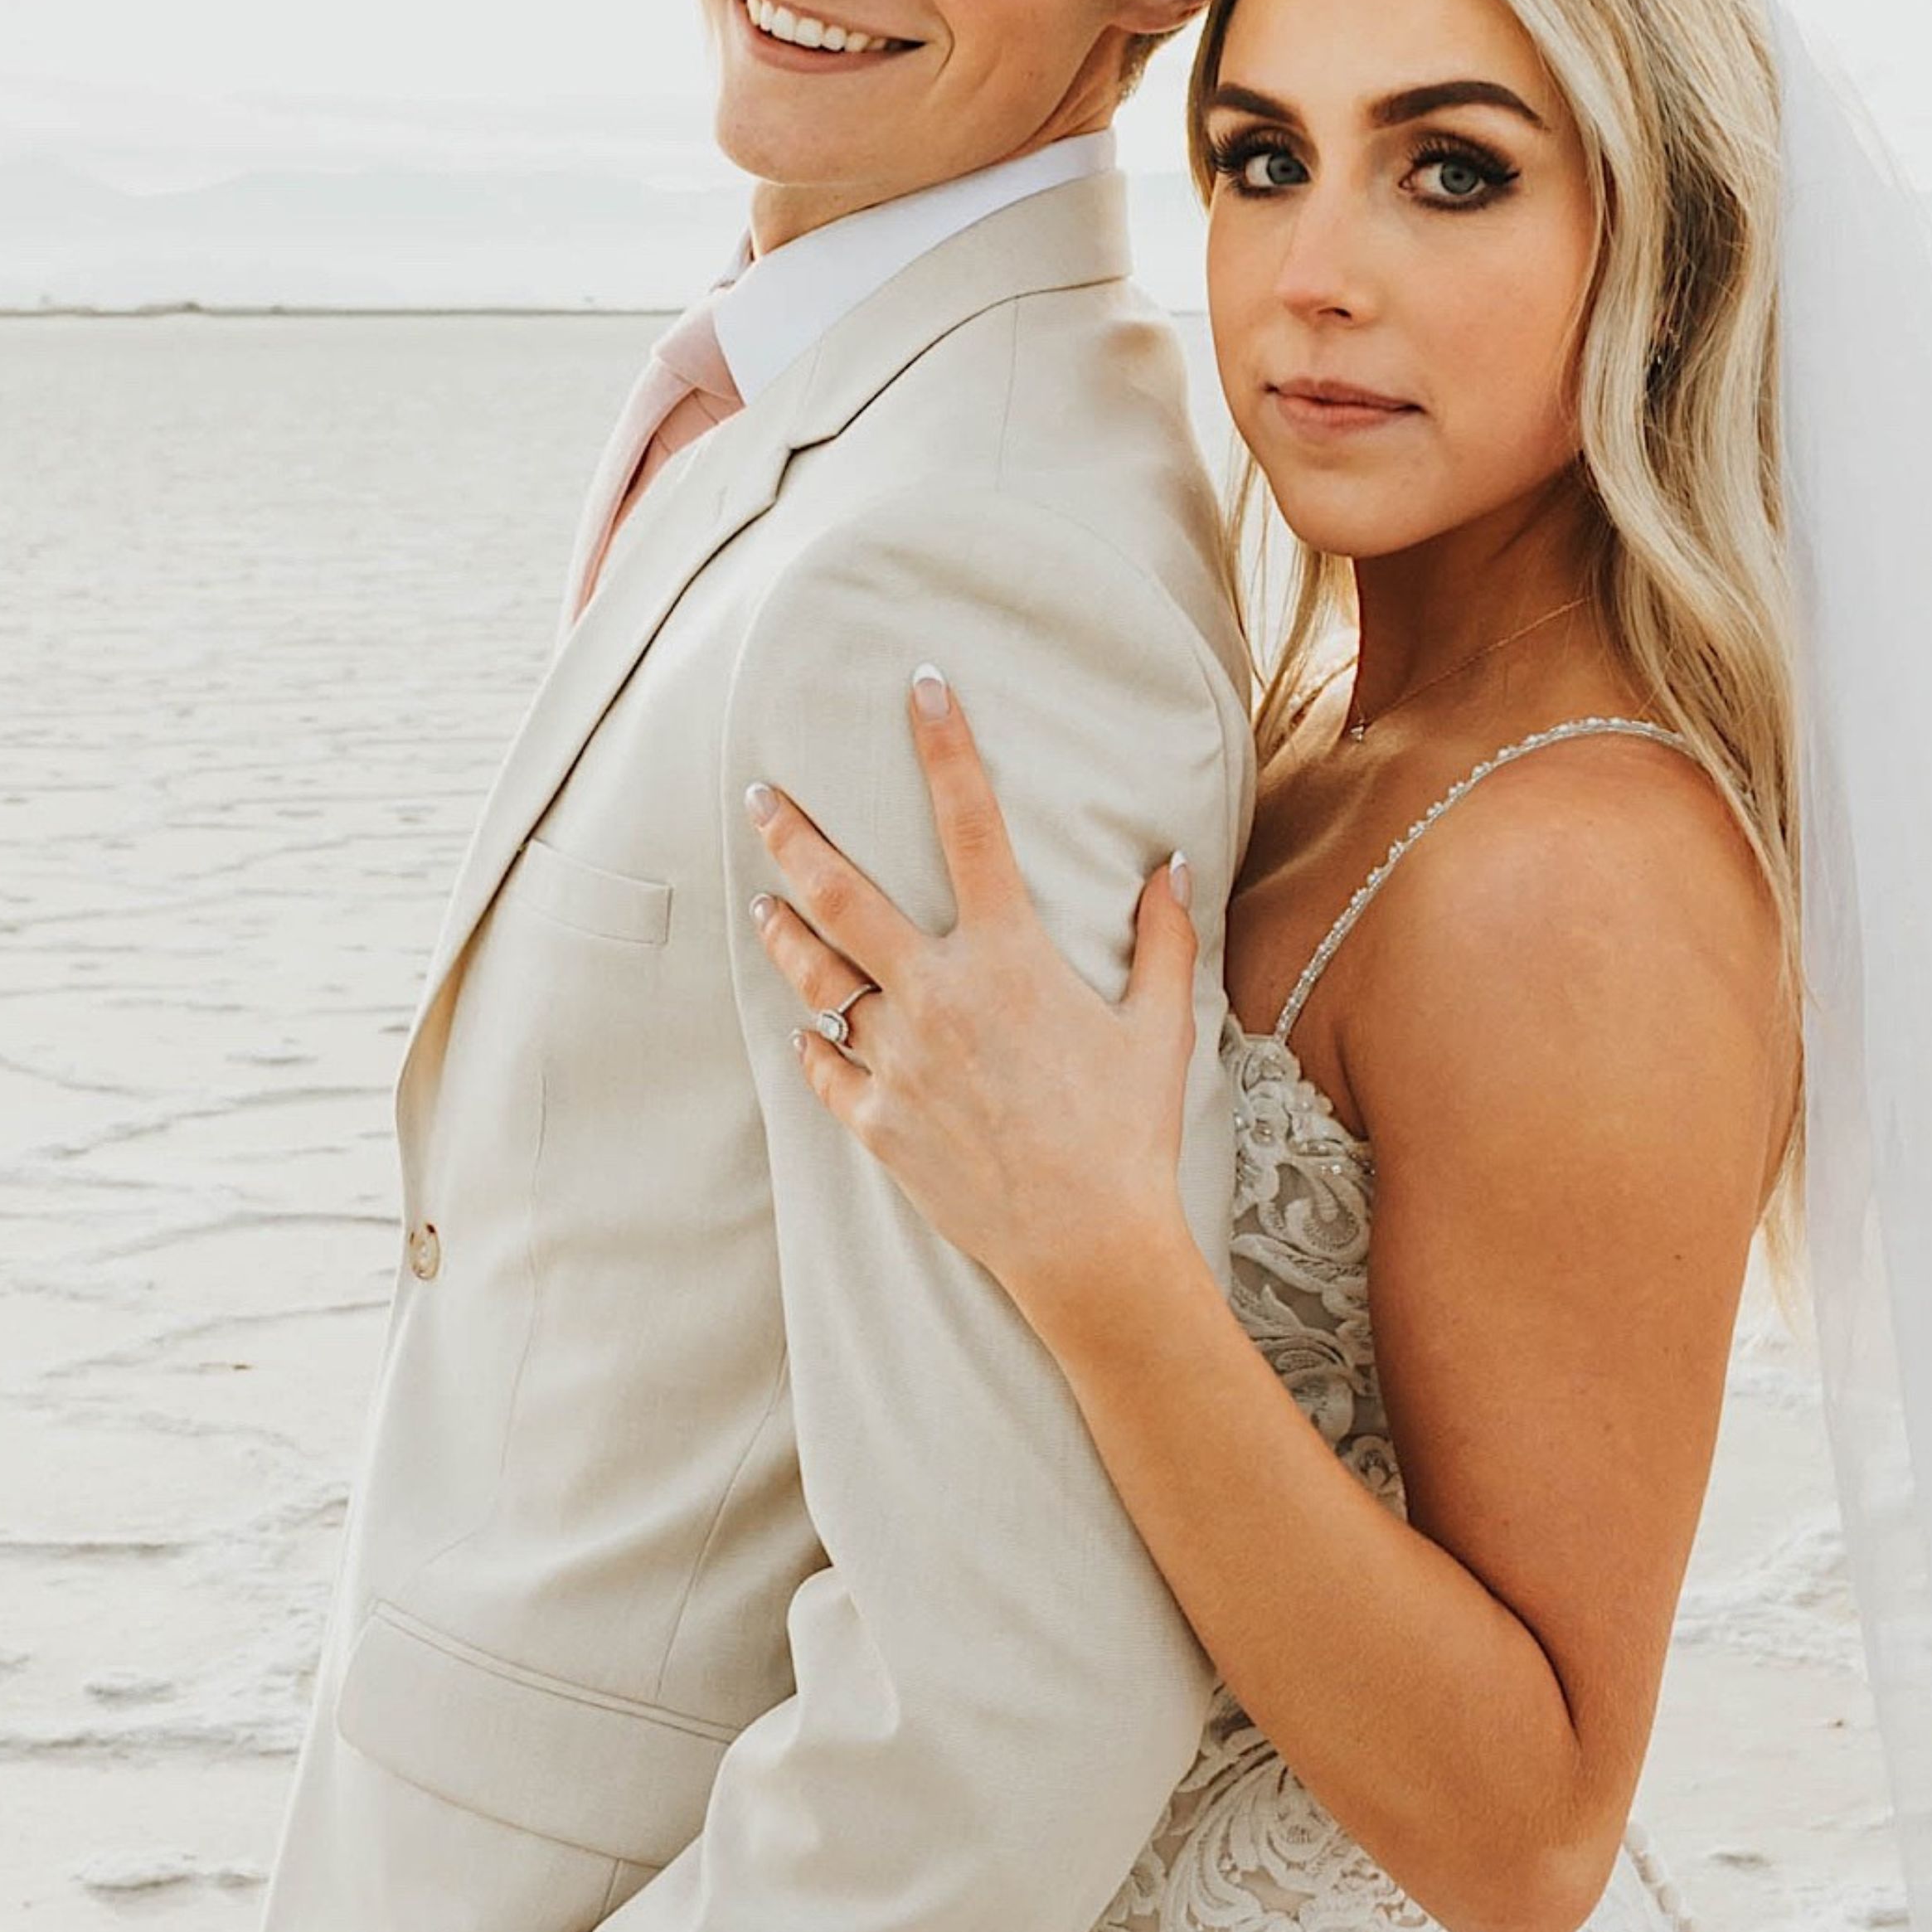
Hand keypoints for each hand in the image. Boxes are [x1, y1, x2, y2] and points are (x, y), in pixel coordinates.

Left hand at [752, 672, 1200, 1323]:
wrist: (1086, 1245)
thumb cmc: (1130, 1132)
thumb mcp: (1164, 1028)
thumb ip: (1164, 939)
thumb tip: (1169, 865)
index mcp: (1011, 959)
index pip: (971, 824)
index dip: (945, 746)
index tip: (921, 686)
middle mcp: (938, 995)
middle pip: (840, 893)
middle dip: (794, 834)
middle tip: (762, 796)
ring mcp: (895, 1059)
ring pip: (815, 974)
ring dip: (784, 929)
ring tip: (766, 901)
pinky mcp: (873, 1118)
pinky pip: (823, 1062)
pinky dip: (816, 1038)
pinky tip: (811, 1024)